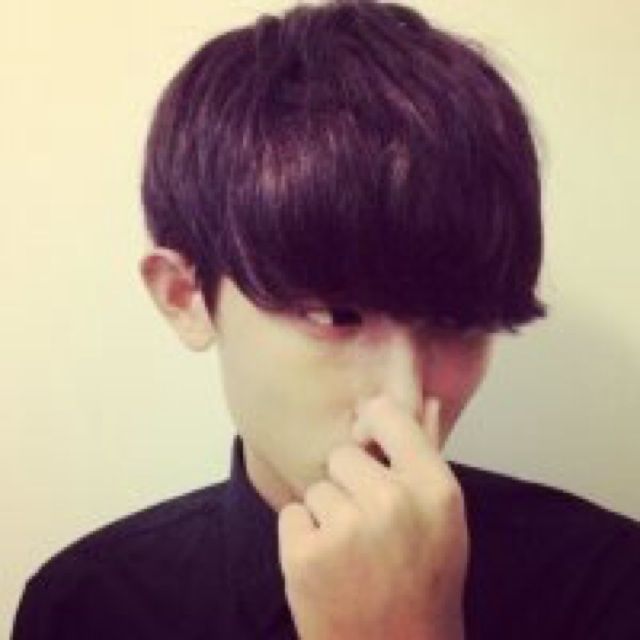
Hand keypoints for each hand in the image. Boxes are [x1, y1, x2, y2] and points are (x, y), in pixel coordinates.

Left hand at [277, 395, 468, 639]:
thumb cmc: (423, 586)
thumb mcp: (442, 521)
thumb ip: (428, 458)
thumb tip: (431, 401)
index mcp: (435, 489)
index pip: (388, 414)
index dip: (372, 425)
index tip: (368, 443)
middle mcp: (393, 502)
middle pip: (343, 455)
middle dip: (349, 485)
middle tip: (368, 528)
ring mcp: (347, 529)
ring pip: (317, 488)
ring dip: (327, 516)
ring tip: (352, 555)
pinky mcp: (306, 555)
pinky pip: (293, 514)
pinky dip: (303, 539)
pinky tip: (329, 569)